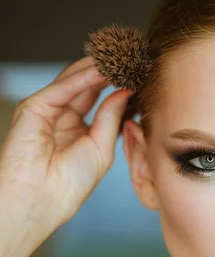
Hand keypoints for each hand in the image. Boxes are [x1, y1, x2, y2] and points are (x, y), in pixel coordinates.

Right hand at [0, 56, 132, 229]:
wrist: (42, 199)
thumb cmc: (69, 185)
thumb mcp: (101, 148)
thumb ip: (111, 117)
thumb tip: (124, 91)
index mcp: (78, 130)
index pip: (98, 100)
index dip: (117, 86)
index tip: (138, 74)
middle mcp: (62, 117)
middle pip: (86, 86)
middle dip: (108, 71)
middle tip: (131, 58)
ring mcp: (48, 110)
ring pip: (74, 81)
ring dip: (97, 68)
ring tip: (121, 57)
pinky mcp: (34, 107)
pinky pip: (63, 87)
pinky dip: (83, 77)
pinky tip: (103, 69)